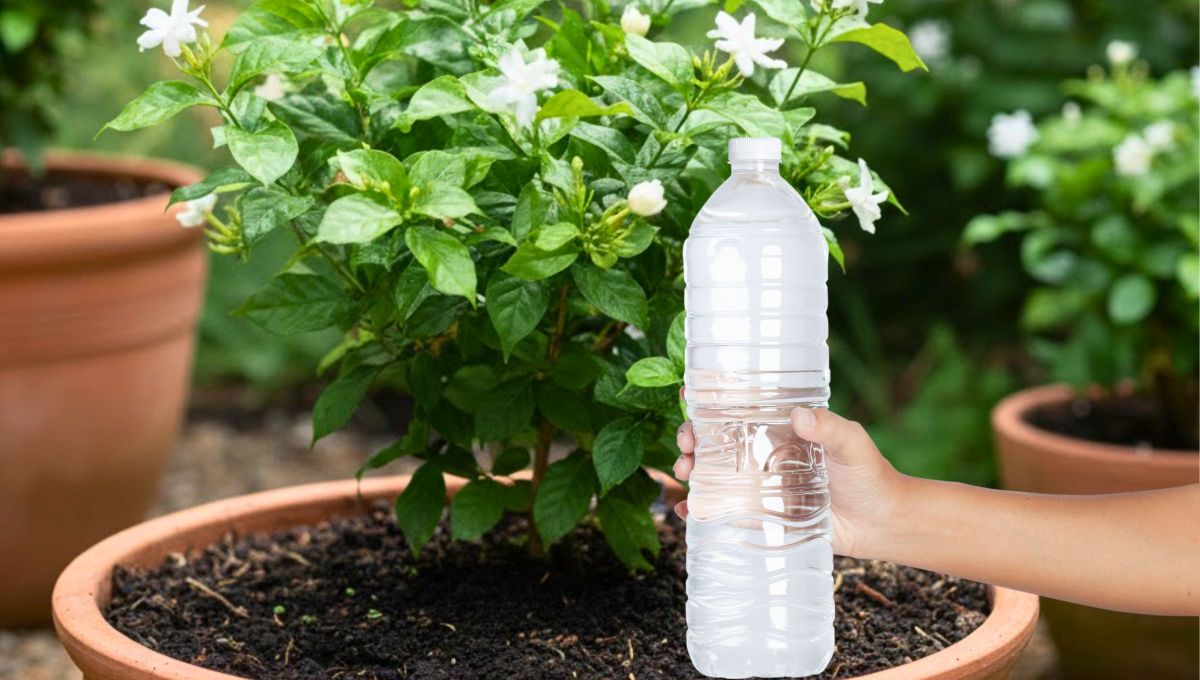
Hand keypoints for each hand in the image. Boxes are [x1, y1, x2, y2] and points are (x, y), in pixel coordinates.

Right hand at [673, 407, 904, 558]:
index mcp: (780, 430)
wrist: (882, 523)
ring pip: (713, 474)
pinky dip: (700, 511)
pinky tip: (686, 511)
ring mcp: (760, 487)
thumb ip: (829, 428)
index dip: (708, 402)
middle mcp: (764, 455)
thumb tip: (799, 416)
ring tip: (684, 471)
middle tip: (686, 443)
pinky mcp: (762, 517)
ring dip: (690, 470)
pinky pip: (724, 512)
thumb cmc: (870, 475)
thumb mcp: (852, 443)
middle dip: (690, 437)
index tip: (688, 394)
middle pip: (714, 441)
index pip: (738, 410)